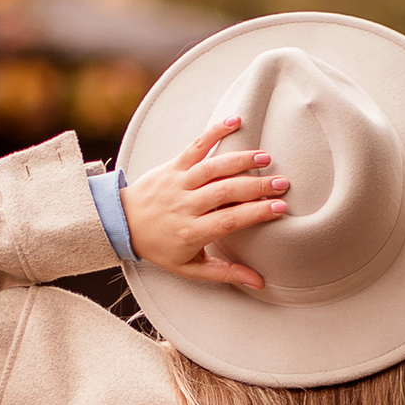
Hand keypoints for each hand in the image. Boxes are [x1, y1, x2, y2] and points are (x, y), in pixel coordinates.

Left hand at [121, 115, 289, 291]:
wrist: (122, 223)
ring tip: (266, 158)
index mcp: (190, 232)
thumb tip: (258, 282)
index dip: (256, 213)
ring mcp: (178, 182)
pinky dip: (214, 132)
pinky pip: (195, 146)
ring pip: (213, 168)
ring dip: (241, 160)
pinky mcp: (173, 165)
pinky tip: (235, 122)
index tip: (279, 208)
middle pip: (225, 192)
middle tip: (282, 184)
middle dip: (256, 186)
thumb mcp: (189, 267)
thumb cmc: (159, 247)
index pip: (229, 220)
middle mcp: (184, 205)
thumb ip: (225, 273)